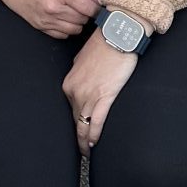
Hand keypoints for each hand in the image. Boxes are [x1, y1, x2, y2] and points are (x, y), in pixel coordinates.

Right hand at [0, 0, 98, 38]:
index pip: (89, 9)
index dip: (96, 8)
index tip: (94, 5)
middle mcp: (54, 8)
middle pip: (83, 20)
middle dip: (85, 13)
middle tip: (80, 4)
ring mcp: (46, 20)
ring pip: (75, 30)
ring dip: (77, 22)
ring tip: (71, 10)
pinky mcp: (40, 27)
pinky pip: (62, 35)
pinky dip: (66, 28)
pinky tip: (62, 17)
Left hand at [63, 33, 139, 148]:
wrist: (117, 35)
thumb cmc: (104, 44)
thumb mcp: (83, 58)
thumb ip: (80, 72)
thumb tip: (83, 79)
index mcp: (70, 82)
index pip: (70, 108)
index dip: (75, 121)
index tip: (78, 130)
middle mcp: (75, 90)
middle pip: (75, 119)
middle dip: (78, 135)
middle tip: (81, 149)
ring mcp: (88, 95)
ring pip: (83, 124)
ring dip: (85, 140)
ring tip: (87, 151)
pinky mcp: (104, 97)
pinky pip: (96, 122)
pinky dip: (94, 135)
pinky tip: (94, 144)